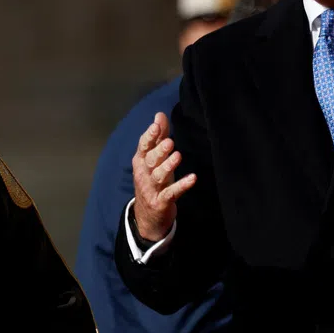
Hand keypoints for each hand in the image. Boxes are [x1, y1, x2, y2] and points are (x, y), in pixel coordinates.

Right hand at [132, 112, 195, 240]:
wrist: (147, 217)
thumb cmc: (152, 182)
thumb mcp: (154, 160)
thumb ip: (157, 137)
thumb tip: (159, 115)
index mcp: (141, 162)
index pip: (143, 146)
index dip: (149, 136)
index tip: (156, 125)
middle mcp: (144, 174)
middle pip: (150, 160)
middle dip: (159, 151)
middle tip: (169, 142)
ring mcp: (151, 189)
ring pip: (158, 176)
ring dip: (168, 166)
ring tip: (178, 156)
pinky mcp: (161, 202)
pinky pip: (171, 193)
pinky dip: (181, 186)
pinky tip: (192, 178)